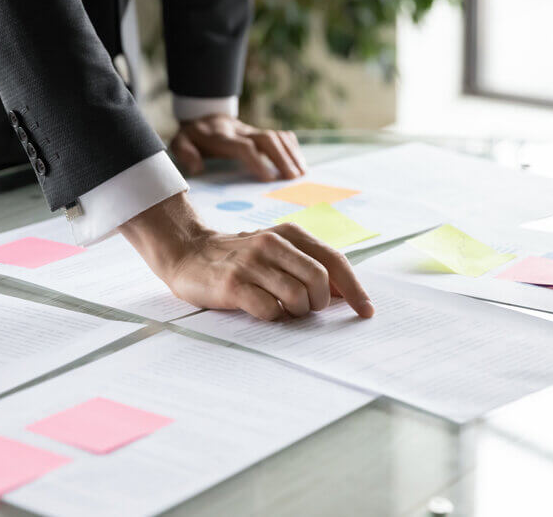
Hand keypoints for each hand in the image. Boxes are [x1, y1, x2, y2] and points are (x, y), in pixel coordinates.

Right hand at [119, 193, 373, 320]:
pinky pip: (269, 310)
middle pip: (320, 279)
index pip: (334, 260)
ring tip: (282, 310)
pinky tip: (261, 311)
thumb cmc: (239, 259)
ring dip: (297, 312)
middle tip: (307, 309)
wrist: (187, 253)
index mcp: (288, 234)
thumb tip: (345, 294)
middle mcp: (272, 243)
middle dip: (320, 303)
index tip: (365, 311)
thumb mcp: (275, 251)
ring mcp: (251, 263)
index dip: (355, 288)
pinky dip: (273, 318)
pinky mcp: (233, 284)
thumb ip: (307, 266)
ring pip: (297, 297)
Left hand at [170, 114, 306, 180]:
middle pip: (266, 139)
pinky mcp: (260, 133)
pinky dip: (293, 148)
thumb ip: (185, 153)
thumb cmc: (192, 138)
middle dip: (281, 157)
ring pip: (276, 137)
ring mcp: (252, 131)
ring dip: (291, 154)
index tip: (268, 179)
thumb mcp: (179, 143)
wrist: (202, 117)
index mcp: (221, 137)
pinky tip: (300, 164)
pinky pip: (281, 136)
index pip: (243, 146)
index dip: (257, 161)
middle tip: (292, 178)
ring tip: (301, 174)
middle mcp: (240, 132)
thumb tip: (197, 169)